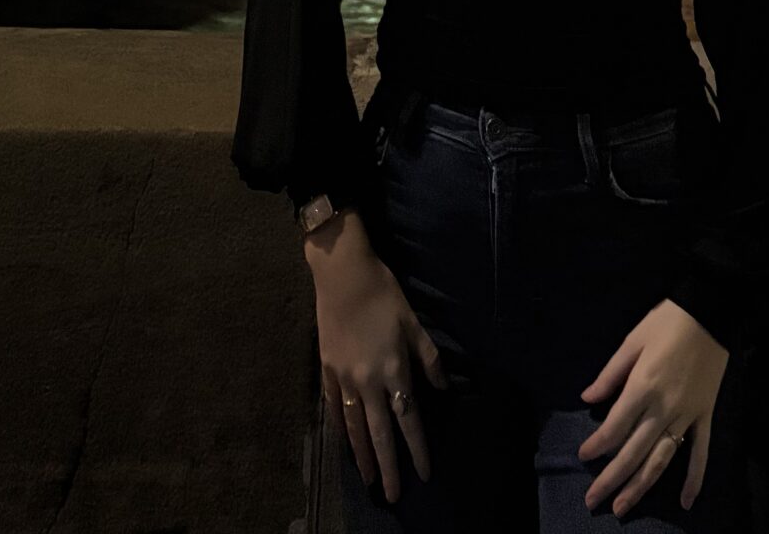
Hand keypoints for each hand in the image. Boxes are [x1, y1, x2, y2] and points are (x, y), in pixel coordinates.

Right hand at [312, 234, 449, 506]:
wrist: (342, 273)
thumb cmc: (383, 293)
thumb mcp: (413, 322)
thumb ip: (429, 359)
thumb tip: (442, 389)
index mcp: (393, 369)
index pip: (408, 419)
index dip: (417, 448)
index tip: (425, 473)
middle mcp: (368, 381)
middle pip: (380, 433)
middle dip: (389, 466)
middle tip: (393, 495)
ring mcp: (344, 378)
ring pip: (354, 427)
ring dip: (363, 456)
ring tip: (369, 479)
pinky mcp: (326, 370)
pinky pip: (335, 408)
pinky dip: (341, 429)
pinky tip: (345, 443)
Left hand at [578, 299, 727, 515]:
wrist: (710, 313)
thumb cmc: (668, 322)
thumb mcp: (632, 340)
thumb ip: (610, 373)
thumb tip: (587, 398)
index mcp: (642, 387)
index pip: (614, 428)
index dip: (596, 446)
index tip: (584, 456)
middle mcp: (663, 408)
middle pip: (633, 452)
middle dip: (611, 479)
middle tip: (593, 501)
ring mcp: (686, 415)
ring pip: (661, 459)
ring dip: (641, 486)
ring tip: (623, 508)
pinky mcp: (704, 416)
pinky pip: (700, 452)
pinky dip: (694, 478)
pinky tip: (686, 501)